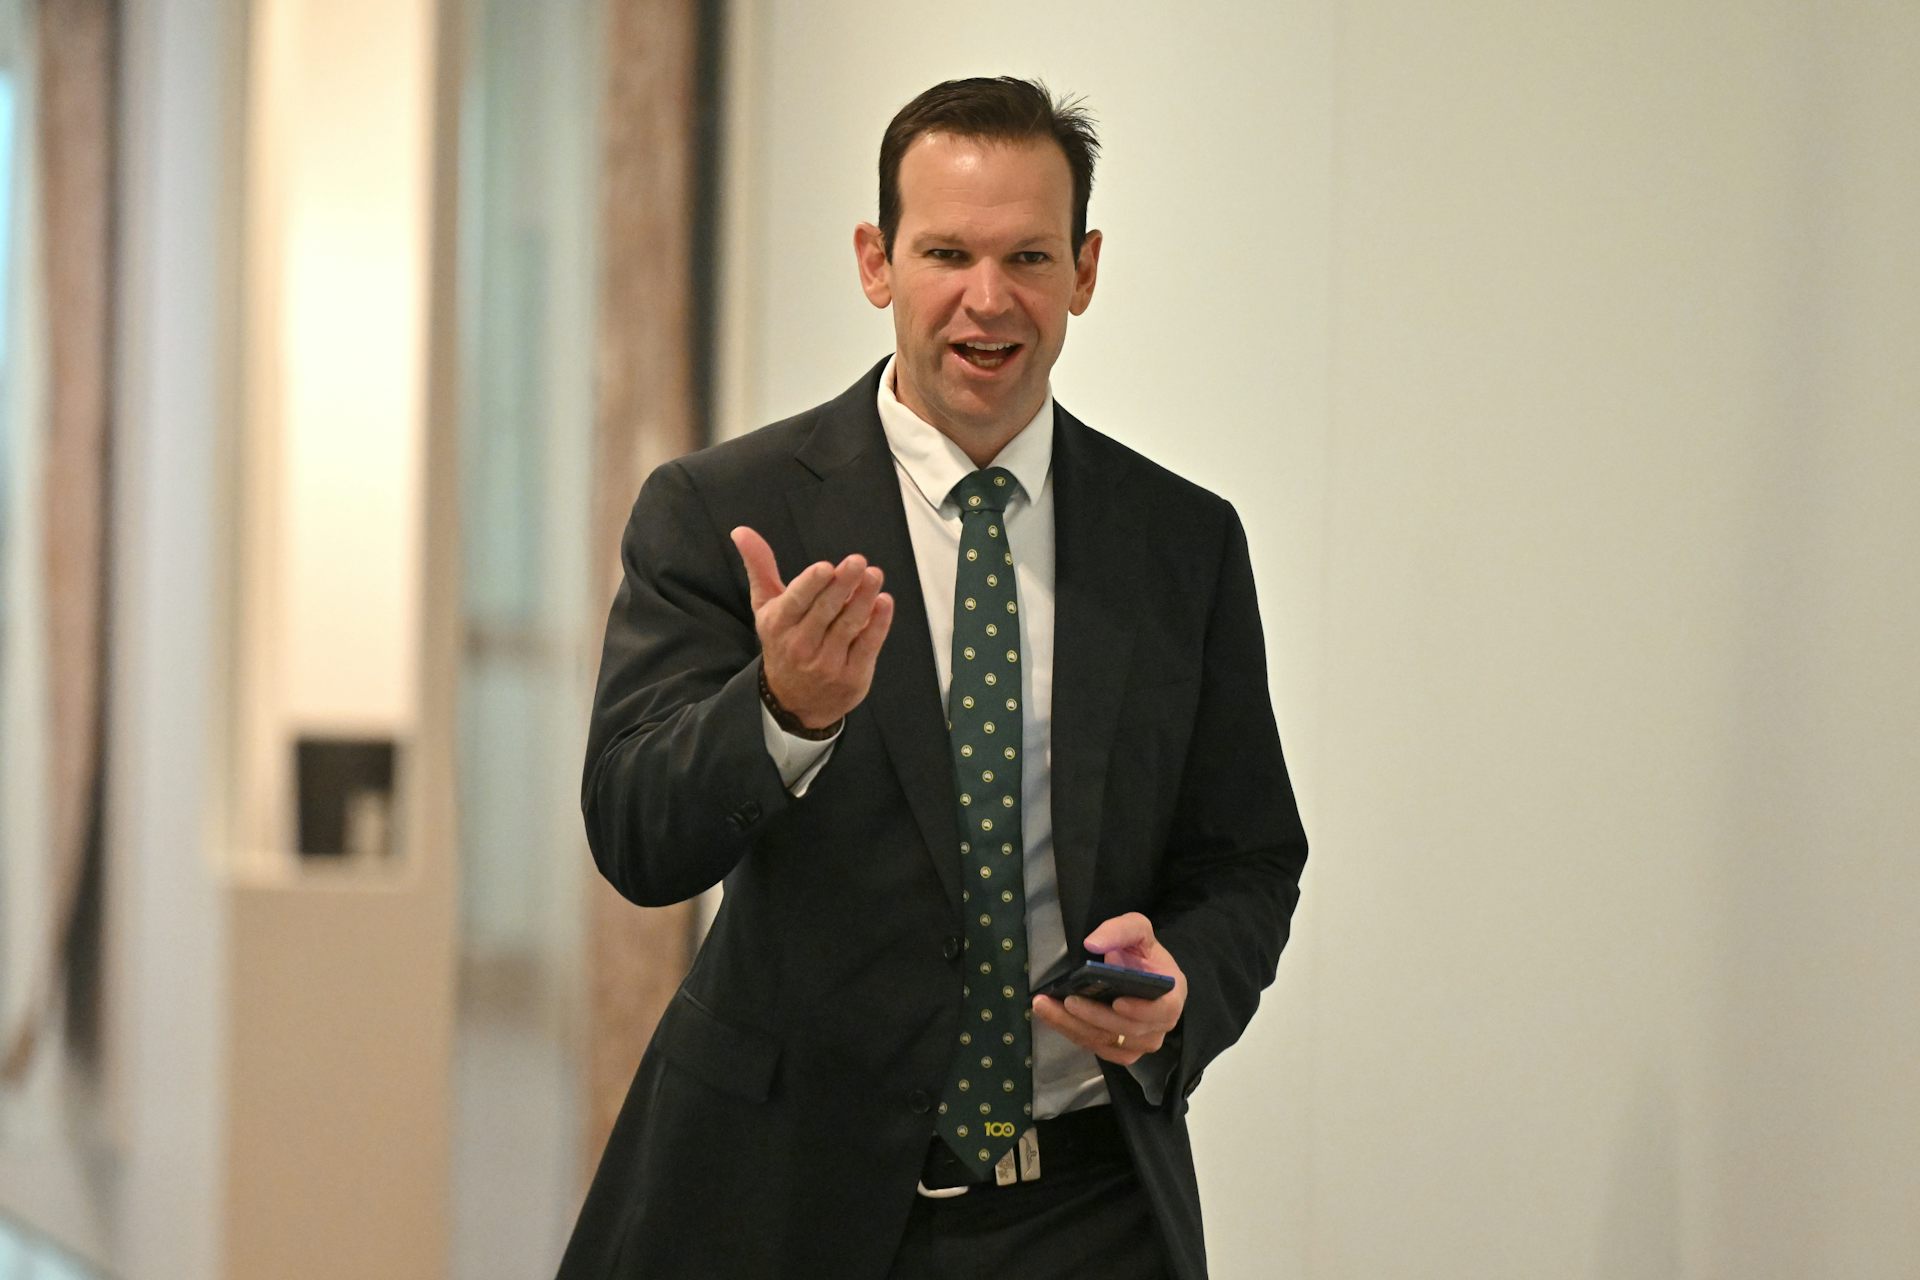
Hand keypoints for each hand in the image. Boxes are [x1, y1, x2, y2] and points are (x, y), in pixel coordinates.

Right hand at [731, 526, 894, 729]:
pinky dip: (878, 623)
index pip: (796, 601)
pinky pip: (867, 645)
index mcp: (779, 624)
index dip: (812, 585)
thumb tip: (740, 530)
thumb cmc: (783, 641)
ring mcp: (828, 663)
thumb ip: (760, 567)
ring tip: (875, 576)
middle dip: (843, 584)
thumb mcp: (766, 607)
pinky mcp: (852, 675)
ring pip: (849, 625)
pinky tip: (884, 602)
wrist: (793, 702)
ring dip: (864, 599)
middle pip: (826, 610)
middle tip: (859, 561)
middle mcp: (801, 645)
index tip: (827, 567)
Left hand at [1032, 913, 1186, 1066]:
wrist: (1137, 972)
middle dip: (1094, 1016)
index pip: (1163, 1010)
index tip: (1117, 1002)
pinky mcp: (1122, 1052)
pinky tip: (1053, 1017)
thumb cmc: (1141, 953)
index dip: (1140, 1010)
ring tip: (1046, 1007)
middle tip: (1066, 1000)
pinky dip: (1073, 1033)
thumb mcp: (1137, 929)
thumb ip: (1120, 930)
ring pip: (1107, 1042)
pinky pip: (1097, 1048)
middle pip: (1127, 1030)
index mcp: (1172, 997)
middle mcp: (1160, 1026)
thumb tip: (1093, 944)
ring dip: (1074, 1027)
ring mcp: (1141, 1043)